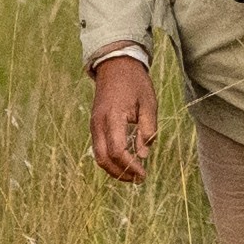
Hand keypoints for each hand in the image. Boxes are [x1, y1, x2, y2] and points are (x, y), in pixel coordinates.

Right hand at [88, 47, 157, 182]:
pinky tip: (125, 161)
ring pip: (98, 156)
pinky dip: (110, 159)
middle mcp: (98, 123)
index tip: (144, 173)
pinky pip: (99, 148)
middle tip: (138, 179)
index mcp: (113, 116)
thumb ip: (148, 129)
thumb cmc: (135, 82)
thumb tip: (144, 154)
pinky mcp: (94, 124)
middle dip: (120, 174)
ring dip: (114, 169)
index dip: (130, 166)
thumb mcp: (149, 103)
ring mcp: (94, 124)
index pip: (117, 151)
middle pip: (103, 159)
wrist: (115, 64)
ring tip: (133, 173)